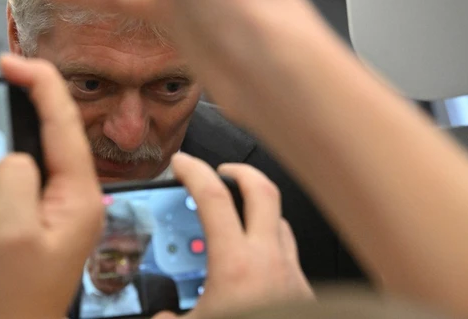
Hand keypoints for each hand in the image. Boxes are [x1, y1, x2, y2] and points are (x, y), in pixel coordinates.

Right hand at [0, 55, 103, 318]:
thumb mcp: (11, 231)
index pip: (65, 124)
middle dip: (3, 129)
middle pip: (36, 147)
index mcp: (77, 197)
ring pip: (1, 182)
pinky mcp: (15, 243)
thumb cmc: (18, 303)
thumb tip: (9, 156)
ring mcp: (40, 224)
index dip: (42, 84)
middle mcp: (65, 205)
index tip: (13, 61)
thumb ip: (11, 177)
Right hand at [156, 153, 313, 318]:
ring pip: (279, 221)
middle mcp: (270, 261)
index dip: (195, 172)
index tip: (182, 163)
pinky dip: (271, 248)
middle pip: (262, 191)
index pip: (215, 198)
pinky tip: (256, 266)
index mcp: (236, 266)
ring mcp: (292, 274)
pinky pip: (289, 255)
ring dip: (258, 212)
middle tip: (220, 172)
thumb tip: (162, 317)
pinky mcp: (305, 293)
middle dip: (240, 172)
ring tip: (236, 220)